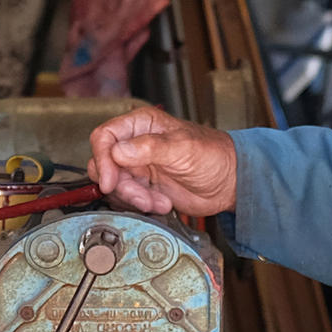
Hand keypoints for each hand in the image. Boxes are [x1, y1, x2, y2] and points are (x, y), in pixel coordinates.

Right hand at [88, 107, 237, 217]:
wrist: (229, 182)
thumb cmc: (213, 155)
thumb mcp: (183, 147)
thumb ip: (150, 147)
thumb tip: (118, 151)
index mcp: (141, 125)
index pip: (105, 137)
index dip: (103, 159)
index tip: (111, 181)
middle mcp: (135, 144)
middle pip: (105, 165)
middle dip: (121, 186)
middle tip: (142, 197)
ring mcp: (137, 167)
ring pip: (114, 186)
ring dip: (133, 199)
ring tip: (159, 202)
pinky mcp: (143, 187)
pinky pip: (126, 199)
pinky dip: (140, 206)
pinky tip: (162, 204)